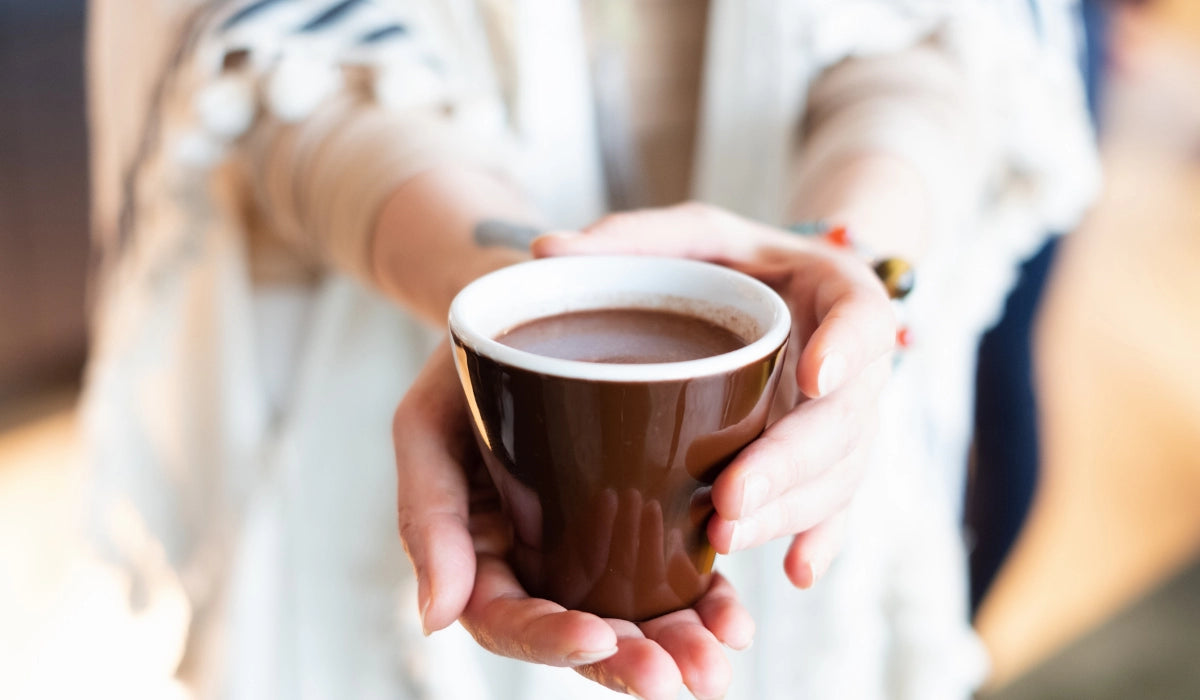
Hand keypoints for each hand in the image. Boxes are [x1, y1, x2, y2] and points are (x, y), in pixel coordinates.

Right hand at [394, 347, 754, 699]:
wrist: (521, 313)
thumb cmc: (464, 369)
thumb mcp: (427, 424)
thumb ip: (427, 517)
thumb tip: (436, 619)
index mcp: (480, 557)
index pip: (507, 620)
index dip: (550, 638)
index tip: (598, 637)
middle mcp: (539, 565)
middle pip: (582, 633)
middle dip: (632, 661)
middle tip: (684, 677)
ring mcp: (591, 547)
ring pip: (634, 615)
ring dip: (677, 645)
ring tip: (718, 660)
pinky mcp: (638, 520)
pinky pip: (671, 573)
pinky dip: (704, 601)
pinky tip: (735, 618)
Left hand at [531, 202, 895, 587]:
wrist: (785, 291)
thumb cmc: (736, 260)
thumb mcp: (694, 236)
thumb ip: (631, 239)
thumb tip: (543, 251)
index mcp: (835, 293)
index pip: (863, 319)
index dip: (847, 348)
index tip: (814, 375)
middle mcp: (853, 364)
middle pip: (844, 421)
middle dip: (789, 463)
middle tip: (729, 493)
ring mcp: (846, 419)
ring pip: (838, 474)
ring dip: (788, 512)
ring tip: (725, 535)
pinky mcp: (830, 461)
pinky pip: (836, 507)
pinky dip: (819, 540)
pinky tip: (796, 572)